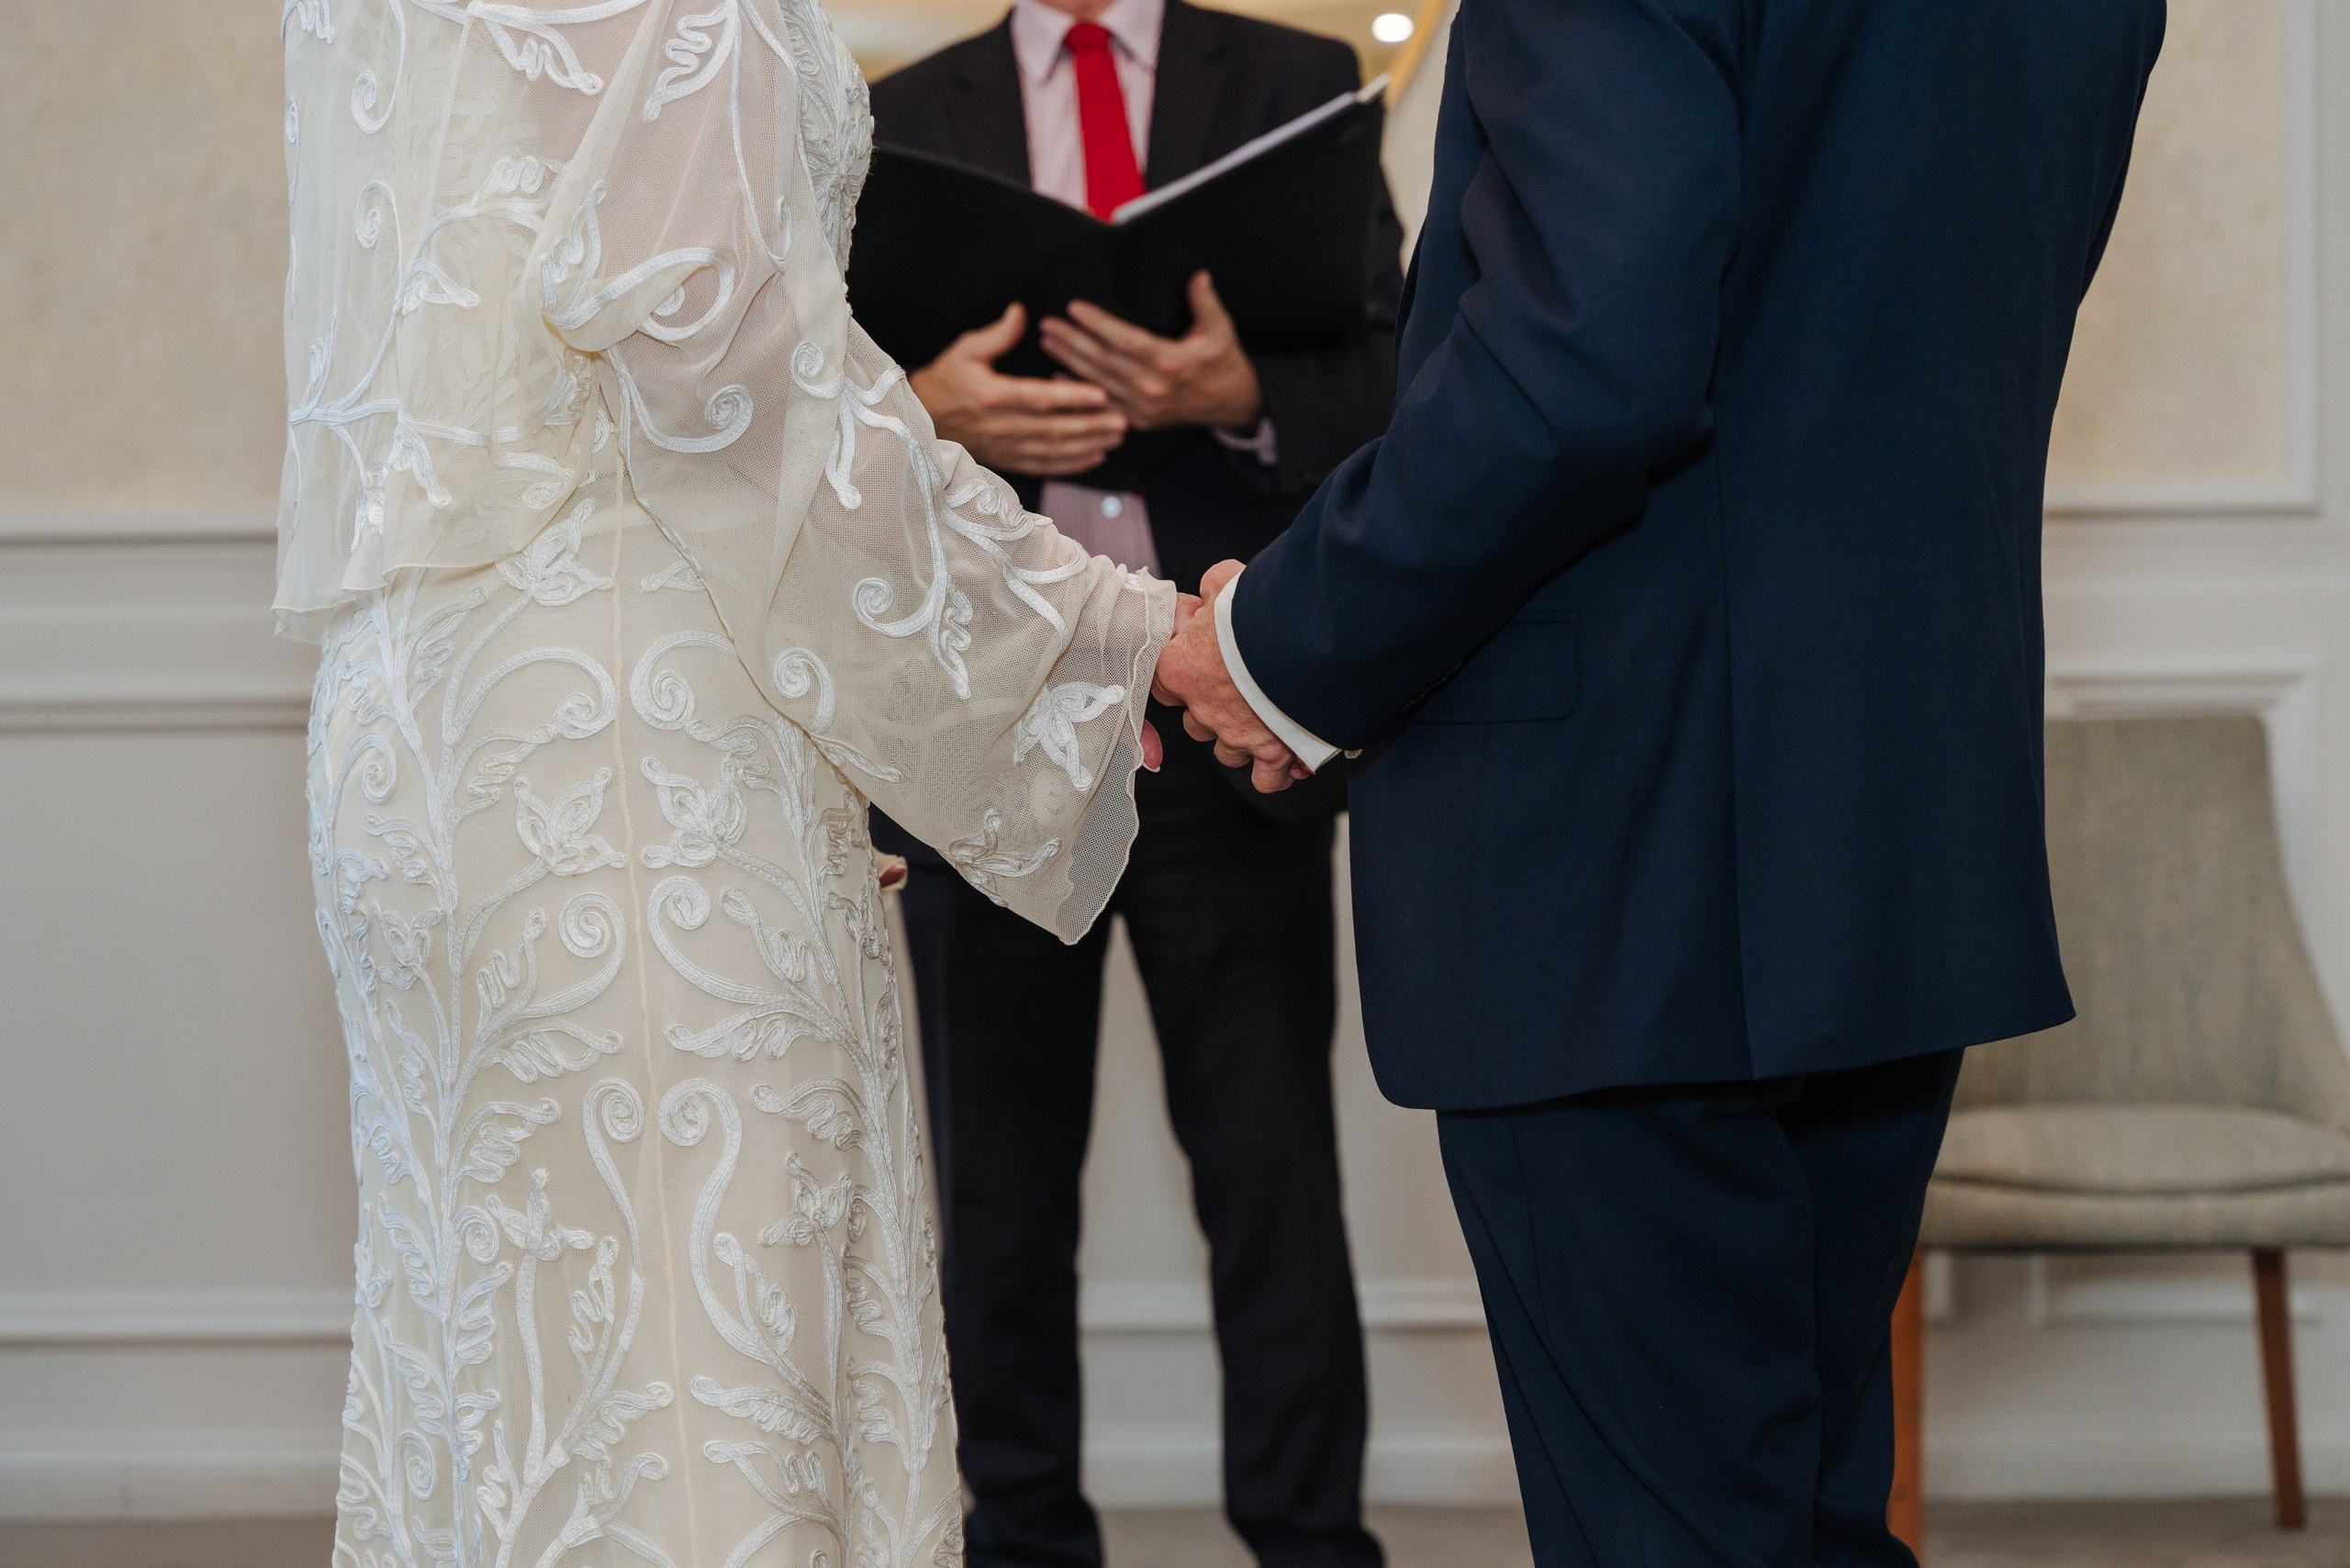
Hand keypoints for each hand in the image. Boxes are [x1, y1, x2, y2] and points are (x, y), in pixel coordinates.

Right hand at [907, 303, 1128, 475]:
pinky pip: (1044, 467)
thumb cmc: (945, 380)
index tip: (1101, 393)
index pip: (1040, 398)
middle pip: (1054, 429)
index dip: (1073, 397)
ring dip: (1088, 446)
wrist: (920, 420)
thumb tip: (1021, 312)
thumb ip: (997, 334)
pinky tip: (1095, 456)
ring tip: (1116, 438)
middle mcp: (1001, 426)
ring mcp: (1005, 448)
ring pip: (1053, 452)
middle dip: (1091, 426)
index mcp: (993, 396)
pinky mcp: (1007, 461)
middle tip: (1123, 421)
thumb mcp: (965, 350)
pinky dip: (1071, 465)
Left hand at [1039, 272, 1263, 432]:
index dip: (1096, 323)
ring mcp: (1143, 408)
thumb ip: (1205, 301)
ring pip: (1097, 382)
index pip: (1124, 339)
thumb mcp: (1220, 330)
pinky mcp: (1139, 420)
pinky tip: (1058, 375)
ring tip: (1047, 341)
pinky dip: (1079, 389)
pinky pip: (1102, 404)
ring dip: (1068, 361)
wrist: (1233, 406)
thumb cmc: (1225, 363)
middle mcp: (1153, 387)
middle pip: (1103, 360)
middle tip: (1048, 323)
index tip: (1074, 308)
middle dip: (1071, 340)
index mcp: (1171, 362)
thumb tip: (1197, 274)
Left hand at [1150, 562, 1310, 793]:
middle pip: (1196, 723)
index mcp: (1181, 669)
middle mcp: (1203, 709)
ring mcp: (1237, 734)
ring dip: (1242, 739)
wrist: (1312, 635)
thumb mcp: (1227, 580)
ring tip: (1267, 720)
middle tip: (1241, 690)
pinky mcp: (1273, 752)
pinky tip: (1285, 759)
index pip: (1161, 684)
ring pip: (1227, 753)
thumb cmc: (1264, 607)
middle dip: (1214, 711)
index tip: (1197, 668)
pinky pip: (1266, 779)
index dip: (1180, 677)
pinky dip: (1274, 772)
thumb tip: (1213, 591)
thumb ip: (1213, 589)